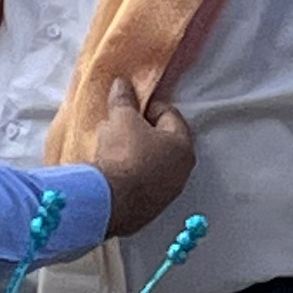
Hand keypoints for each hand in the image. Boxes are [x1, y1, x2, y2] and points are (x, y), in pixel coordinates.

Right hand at [88, 78, 194, 241]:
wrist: (110, 201)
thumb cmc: (124, 153)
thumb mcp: (121, 118)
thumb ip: (124, 99)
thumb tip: (122, 83)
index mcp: (182, 146)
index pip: (169, 114)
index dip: (148, 105)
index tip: (129, 105)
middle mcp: (181, 172)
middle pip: (161, 141)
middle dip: (140, 130)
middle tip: (118, 124)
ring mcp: (166, 193)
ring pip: (150, 164)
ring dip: (134, 153)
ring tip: (109, 147)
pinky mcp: (149, 209)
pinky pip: (140, 183)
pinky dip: (129, 173)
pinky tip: (110, 169)